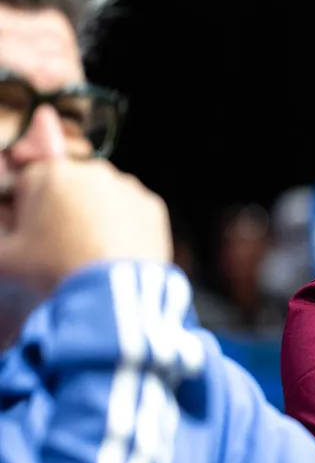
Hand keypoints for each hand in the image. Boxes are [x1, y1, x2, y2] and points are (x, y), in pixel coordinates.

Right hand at [0, 159, 170, 294]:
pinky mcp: (152, 204)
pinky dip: (127, 225)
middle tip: (64, 244)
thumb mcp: (7, 258)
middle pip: (69, 187)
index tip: (32, 232)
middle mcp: (90, 171)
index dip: (28, 209)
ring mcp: (126, 186)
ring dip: (97, 215)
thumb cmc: (55, 269)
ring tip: (93, 250)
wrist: (113, 290)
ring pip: (104, 197)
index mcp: (49, 174)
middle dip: (64, 209)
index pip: (30, 183)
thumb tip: (6, 239)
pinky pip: (133, 211)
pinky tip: (117, 250)